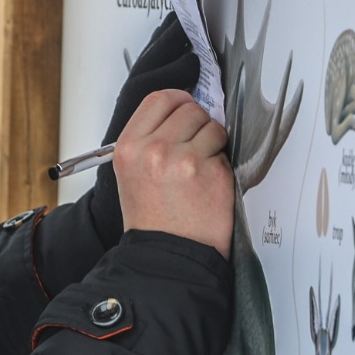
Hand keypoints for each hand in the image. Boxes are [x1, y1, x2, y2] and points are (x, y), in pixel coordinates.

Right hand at [85, 15, 200, 243]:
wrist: (167, 255)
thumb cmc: (152, 219)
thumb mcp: (132, 172)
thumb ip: (149, 138)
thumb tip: (180, 111)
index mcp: (129, 147)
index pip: (159, 99)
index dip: (178, 101)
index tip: (184, 110)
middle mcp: (154, 149)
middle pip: (189, 108)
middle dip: (197, 124)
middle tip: (192, 148)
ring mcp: (185, 160)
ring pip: (212, 125)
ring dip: (212, 142)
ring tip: (198, 169)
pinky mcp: (213, 172)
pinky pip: (225, 151)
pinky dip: (220, 164)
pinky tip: (207, 185)